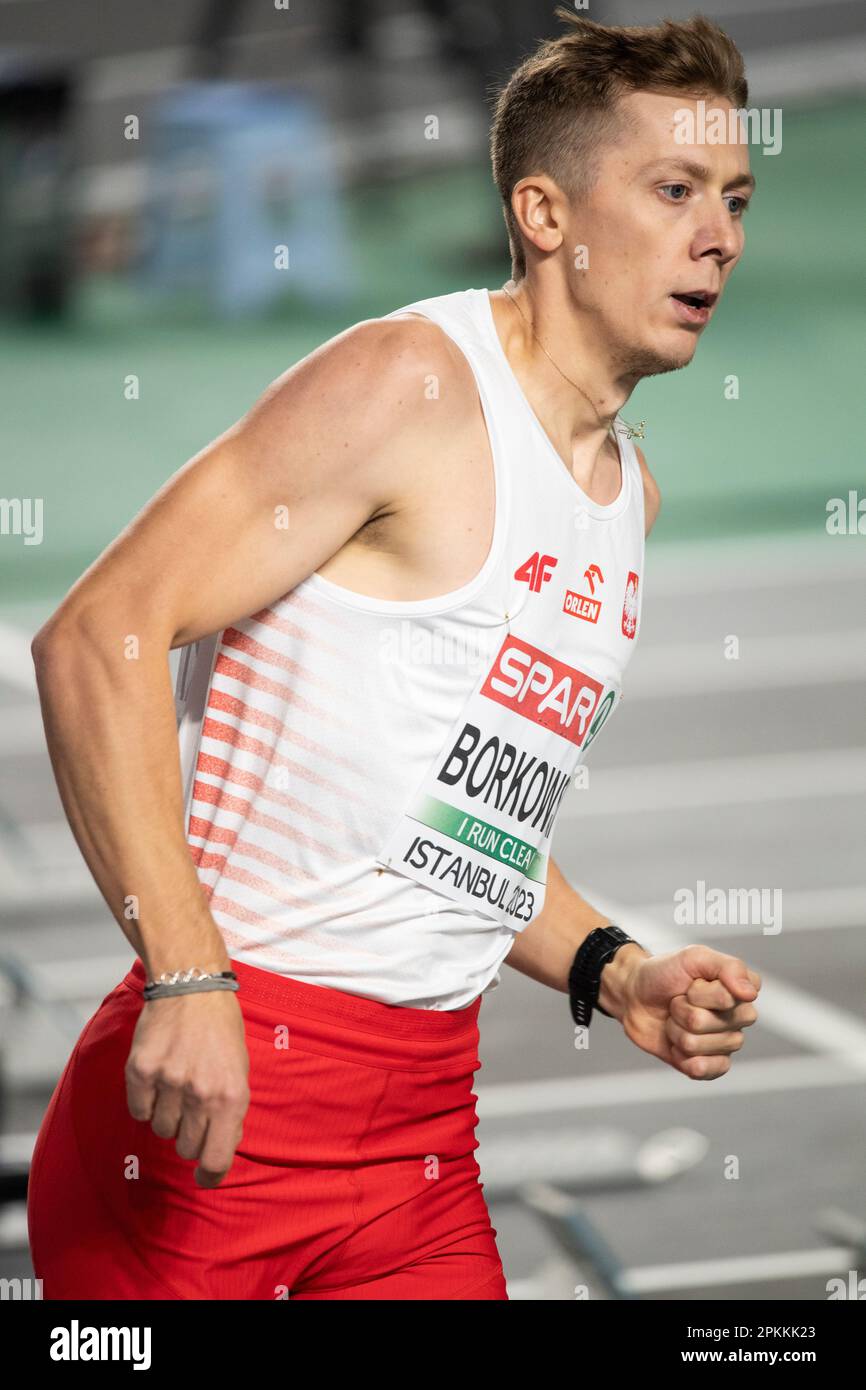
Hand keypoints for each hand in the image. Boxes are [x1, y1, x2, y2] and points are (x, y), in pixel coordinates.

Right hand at [125, 989, 250, 1186]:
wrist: (191, 987)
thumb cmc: (221, 1030)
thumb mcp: (240, 1070)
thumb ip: (231, 1111)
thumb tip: (219, 1150)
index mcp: (231, 1096)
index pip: (216, 1160)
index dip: (209, 1176)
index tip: (204, 1178)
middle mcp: (200, 1094)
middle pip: (186, 1148)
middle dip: (191, 1136)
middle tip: (194, 1109)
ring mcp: (168, 1083)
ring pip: (161, 1130)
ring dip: (169, 1116)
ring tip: (177, 1084)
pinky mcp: (140, 1071)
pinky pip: (139, 1112)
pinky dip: (146, 1102)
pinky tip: (158, 1078)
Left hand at [617, 945, 760, 1079]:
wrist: (634, 996)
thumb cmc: (664, 973)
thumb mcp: (693, 957)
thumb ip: (728, 967)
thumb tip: (751, 993)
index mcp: (740, 990)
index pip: (729, 999)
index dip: (700, 993)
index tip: (690, 983)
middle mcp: (738, 1018)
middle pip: (716, 1024)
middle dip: (686, 1012)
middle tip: (677, 1001)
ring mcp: (726, 1042)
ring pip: (701, 1046)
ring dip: (677, 1031)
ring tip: (674, 1018)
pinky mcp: (710, 1064)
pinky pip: (706, 1071)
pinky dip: (682, 1058)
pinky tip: (676, 1045)